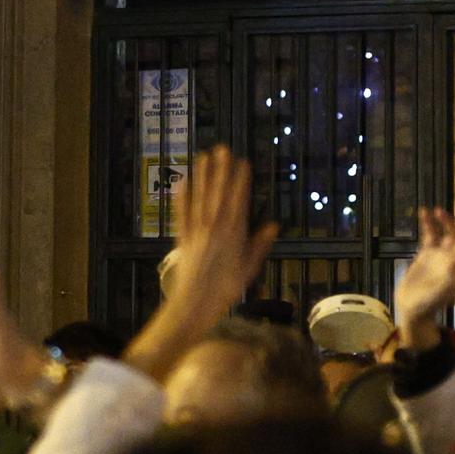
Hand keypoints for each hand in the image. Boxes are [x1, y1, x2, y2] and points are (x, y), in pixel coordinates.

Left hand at [122, 145, 279, 382]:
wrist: (195, 304)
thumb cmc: (225, 290)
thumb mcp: (249, 269)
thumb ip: (259, 245)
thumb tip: (272, 225)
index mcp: (234, 234)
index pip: (238, 201)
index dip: (240, 181)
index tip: (242, 162)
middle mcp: (215, 228)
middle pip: (218, 194)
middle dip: (221, 171)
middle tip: (222, 149)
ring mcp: (196, 231)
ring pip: (200, 198)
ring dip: (202, 177)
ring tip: (203, 156)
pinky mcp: (182, 237)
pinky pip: (182, 213)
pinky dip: (182, 197)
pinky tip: (182, 181)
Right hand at [395, 208, 454, 348]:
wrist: (413, 309)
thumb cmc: (431, 303)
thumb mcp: (446, 285)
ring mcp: (444, 254)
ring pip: (448, 232)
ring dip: (446, 220)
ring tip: (438, 210)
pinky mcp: (428, 252)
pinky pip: (430, 234)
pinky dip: (428, 223)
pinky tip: (423, 211)